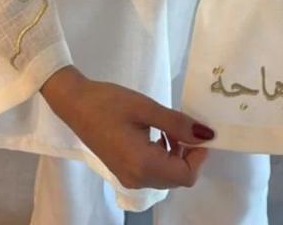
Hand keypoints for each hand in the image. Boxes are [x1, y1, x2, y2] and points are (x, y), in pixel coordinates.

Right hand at [40, 65, 215, 190]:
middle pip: (177, 178)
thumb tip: (207, 135)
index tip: (198, 129)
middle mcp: (137, 179)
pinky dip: (163, 155)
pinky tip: (157, 133)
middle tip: (181, 124)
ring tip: (168, 125)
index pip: (186, 175)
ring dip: (176, 153)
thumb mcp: (146, 108)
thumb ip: (177, 124)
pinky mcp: (124, 171)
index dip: (199, 155)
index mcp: (143, 165)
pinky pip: (154, 171)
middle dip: (188, 153)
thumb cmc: (110, 102)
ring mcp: (129, 178)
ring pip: (167, 175)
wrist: (75, 104)